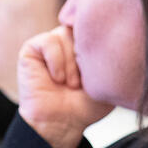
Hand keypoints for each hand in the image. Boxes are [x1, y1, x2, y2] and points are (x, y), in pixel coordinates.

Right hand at [17, 26, 111, 147]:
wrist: (64, 122)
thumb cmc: (87, 105)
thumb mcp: (109, 77)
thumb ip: (112, 52)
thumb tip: (115, 31)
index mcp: (87, 43)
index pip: (96, 24)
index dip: (99, 44)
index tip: (98, 69)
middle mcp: (68, 39)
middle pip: (81, 27)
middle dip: (85, 56)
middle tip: (84, 82)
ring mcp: (50, 43)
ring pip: (66, 34)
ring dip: (71, 63)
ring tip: (72, 84)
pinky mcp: (32, 49)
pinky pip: (48, 41)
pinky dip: (56, 61)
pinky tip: (57, 78)